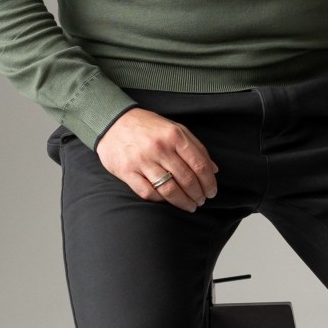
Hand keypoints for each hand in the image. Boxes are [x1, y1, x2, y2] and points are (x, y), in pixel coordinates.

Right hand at [95, 107, 218, 210]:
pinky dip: (161, 200)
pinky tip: (168, 201)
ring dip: (183, 202)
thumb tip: (214, 169)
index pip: (199, 165)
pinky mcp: (127, 171)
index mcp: (174, 136)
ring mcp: (142, 161)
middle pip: (187, 180)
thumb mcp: (175, 129)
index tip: (212, 191)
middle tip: (201, 201)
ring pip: (169, 190)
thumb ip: (196, 147)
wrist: (113, 122)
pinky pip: (148, 193)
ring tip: (190, 206)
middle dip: (198, 194)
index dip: (209, 182)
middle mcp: (159, 148)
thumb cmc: (148, 126)